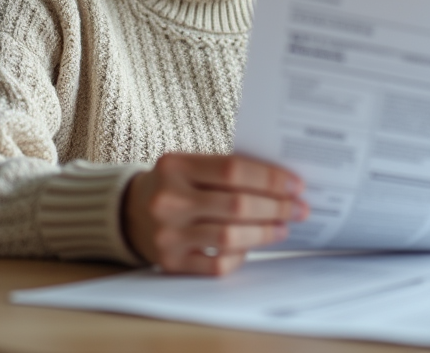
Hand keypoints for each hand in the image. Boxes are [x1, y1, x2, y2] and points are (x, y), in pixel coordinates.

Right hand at [122, 153, 307, 273]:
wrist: (130, 212)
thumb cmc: (175, 185)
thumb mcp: (191, 166)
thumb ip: (228, 170)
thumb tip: (284, 184)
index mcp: (175, 165)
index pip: (233, 169)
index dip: (270, 178)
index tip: (296, 185)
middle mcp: (168, 200)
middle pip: (237, 205)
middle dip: (276, 207)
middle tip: (300, 208)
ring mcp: (168, 234)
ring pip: (230, 237)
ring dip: (265, 233)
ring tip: (283, 228)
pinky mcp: (171, 263)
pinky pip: (217, 264)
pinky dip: (240, 255)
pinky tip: (251, 246)